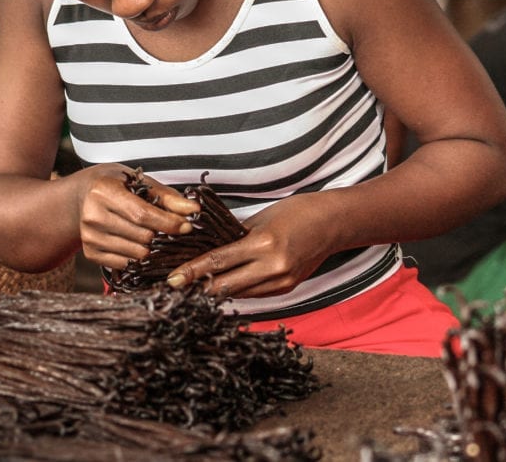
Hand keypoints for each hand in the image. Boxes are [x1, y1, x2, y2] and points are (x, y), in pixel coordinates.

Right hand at [78, 166, 198, 270]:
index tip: (187, 226)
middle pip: (141, 236)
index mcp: (104, 191)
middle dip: (163, 237)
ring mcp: (89, 237)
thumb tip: (193, 210)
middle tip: (175, 234)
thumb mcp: (140, 182)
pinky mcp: (90, 253)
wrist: (84, 195)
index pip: (142, 214)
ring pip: (135, 253)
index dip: (168, 222)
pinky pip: (125, 264)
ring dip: (153, 250)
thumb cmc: (117, 185)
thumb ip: (168, 197)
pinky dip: (139, 259)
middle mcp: (92, 215)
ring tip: (159, 239)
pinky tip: (143, 247)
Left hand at [166, 193, 334, 298]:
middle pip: (225, 286)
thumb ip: (236, 238)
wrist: (333, 223)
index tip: (172, 279)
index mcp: (263, 244)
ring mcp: (282, 281)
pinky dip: (238, 289)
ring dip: (216, 291)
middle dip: (198, 288)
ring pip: (239, 293)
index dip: (192, 272)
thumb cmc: (296, 212)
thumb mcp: (261, 220)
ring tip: (194, 287)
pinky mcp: (287, 288)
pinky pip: (255, 294)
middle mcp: (273, 267)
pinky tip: (224, 284)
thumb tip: (208, 252)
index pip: (218, 262)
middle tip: (175, 288)